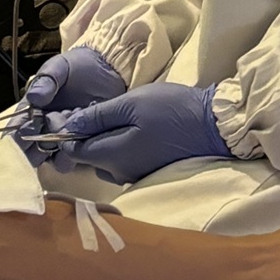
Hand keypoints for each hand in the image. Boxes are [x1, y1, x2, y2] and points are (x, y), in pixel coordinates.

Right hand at [7, 46, 127, 163]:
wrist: (108, 68)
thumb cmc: (78, 66)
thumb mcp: (59, 66)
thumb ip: (46, 80)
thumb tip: (34, 98)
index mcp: (31, 113)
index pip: (15, 134)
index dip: (18, 137)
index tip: (31, 128)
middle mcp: (44, 132)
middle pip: (31, 154)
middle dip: (39, 148)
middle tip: (54, 126)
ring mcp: (63, 141)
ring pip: (53, 160)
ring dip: (61, 147)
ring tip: (74, 123)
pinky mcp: (83, 146)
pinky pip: (75, 158)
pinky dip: (79, 149)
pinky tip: (87, 129)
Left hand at [46, 79, 229, 182]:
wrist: (210, 126)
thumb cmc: (170, 109)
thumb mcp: (131, 103)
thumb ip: (98, 116)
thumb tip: (69, 126)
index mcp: (112, 157)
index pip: (75, 152)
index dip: (68, 133)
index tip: (74, 113)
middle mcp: (119, 174)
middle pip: (90, 157)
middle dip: (88, 136)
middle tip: (101, 108)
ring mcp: (134, 176)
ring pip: (106, 160)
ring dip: (105, 141)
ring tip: (119, 116)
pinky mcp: (147, 173)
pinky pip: (122, 162)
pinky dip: (120, 147)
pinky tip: (133, 128)